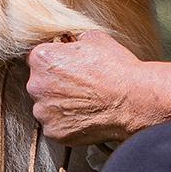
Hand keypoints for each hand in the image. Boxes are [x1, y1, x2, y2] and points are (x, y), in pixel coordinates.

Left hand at [26, 31, 158, 145]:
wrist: (133, 100)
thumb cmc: (116, 69)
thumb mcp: (96, 39)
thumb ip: (75, 40)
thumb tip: (74, 43)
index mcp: (42, 59)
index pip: (38, 59)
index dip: (55, 63)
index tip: (67, 68)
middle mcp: (36, 85)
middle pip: (40, 84)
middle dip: (55, 85)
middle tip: (80, 86)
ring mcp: (44, 112)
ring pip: (46, 107)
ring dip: (60, 106)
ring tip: (85, 103)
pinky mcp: (54, 132)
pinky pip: (56, 126)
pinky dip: (67, 124)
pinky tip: (86, 116)